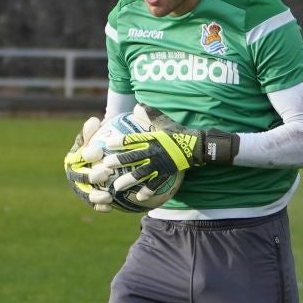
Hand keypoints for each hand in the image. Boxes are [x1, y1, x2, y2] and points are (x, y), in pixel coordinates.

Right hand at [63, 116, 116, 211]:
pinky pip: (93, 204)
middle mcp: (73, 174)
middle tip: (106, 173)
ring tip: (108, 196)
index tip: (99, 152)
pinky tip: (111, 207)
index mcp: (73, 157)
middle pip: (79, 177)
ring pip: (85, 194)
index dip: (85, 155)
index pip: (76, 156)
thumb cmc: (103, 141)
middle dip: (91, 176)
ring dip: (95, 196)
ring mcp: (80, 187)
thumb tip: (94, 123)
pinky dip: (100, 207)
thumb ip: (94, 127)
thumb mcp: (99, 131)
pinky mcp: (89, 198)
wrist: (110, 156)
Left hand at [93, 105, 236, 195]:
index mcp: (152, 138)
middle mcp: (154, 151)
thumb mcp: (165, 122)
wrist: (197, 145)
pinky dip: (148, 190)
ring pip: (141, 173)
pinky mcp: (168, 173)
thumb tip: (138, 105)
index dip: (119, 141)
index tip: (106, 144)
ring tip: (117, 187)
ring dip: (128, 180)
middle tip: (105, 167)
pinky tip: (139, 197)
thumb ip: (150, 115)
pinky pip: (156, 184)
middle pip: (133, 157)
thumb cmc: (178, 133)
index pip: (132, 139)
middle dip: (118, 162)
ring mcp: (160, 164)